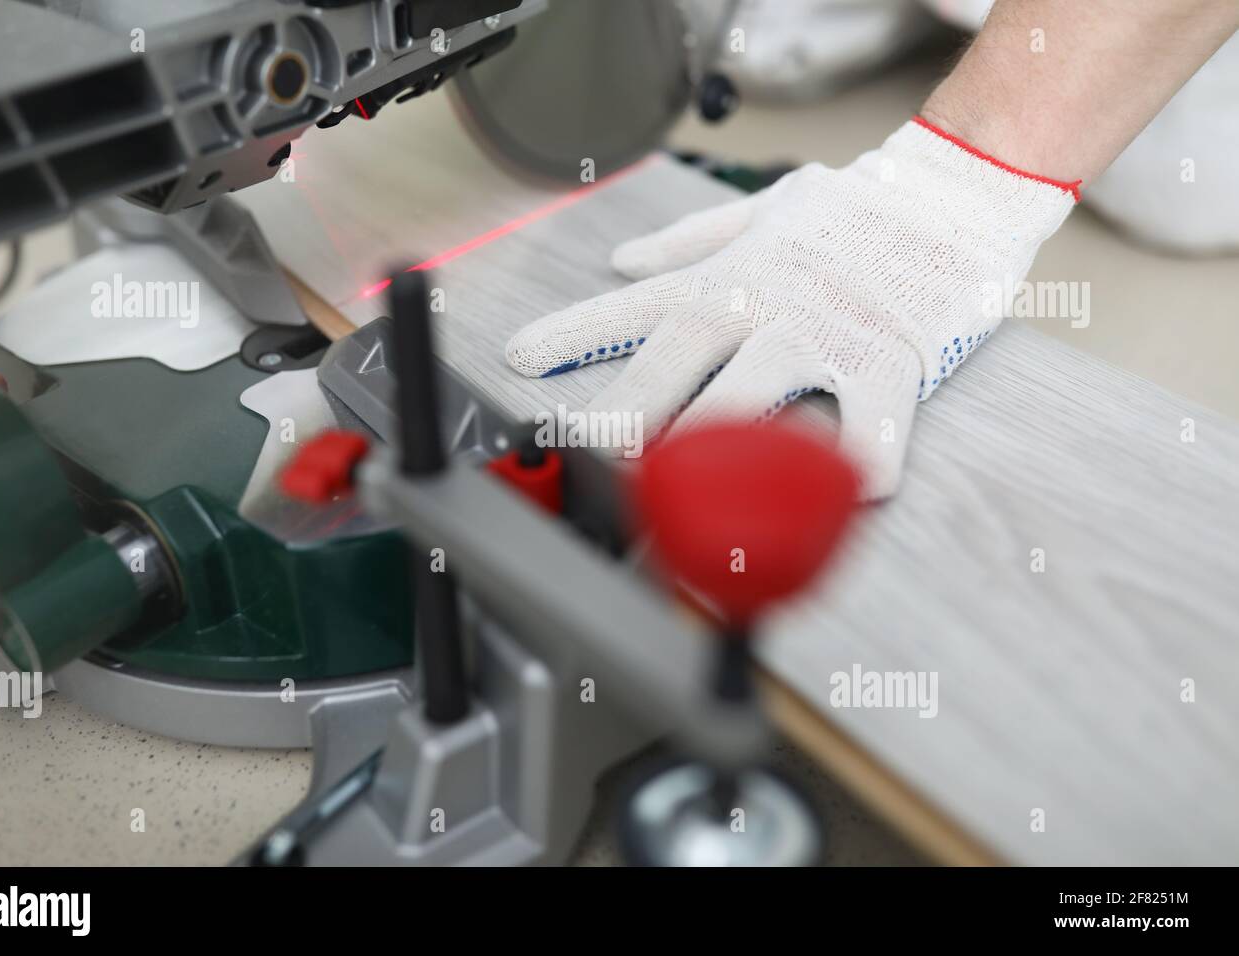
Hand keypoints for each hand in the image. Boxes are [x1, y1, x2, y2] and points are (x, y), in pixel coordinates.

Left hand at [505, 118, 1076, 498]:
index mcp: (732, 274)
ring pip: (758, 389)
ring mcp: (828, 331)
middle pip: (683, 353)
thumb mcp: (765, 208)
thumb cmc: (858, 210)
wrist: (959, 189)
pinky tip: (847, 489)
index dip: (573, 332)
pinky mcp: (893, 358)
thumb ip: (690, 242)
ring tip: (680, 486)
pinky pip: (874, 417)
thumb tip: (621, 261)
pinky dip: (863, 454)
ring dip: (713, 438)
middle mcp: (769, 300)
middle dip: (629, 404)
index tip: (519, 361)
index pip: (637, 303)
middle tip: (590, 450)